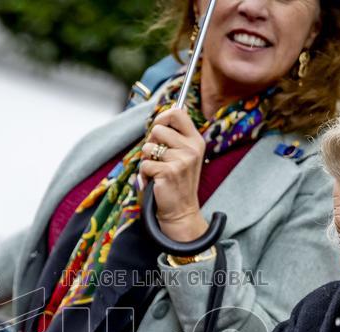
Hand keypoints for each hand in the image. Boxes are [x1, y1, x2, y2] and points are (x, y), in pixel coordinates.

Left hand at [138, 107, 208, 242]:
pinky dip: (144, 175)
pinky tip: (153, 183)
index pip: (178, 112)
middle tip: (156, 157)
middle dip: (150, 142)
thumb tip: (159, 119)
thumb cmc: (178, 182)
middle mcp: (191, 148)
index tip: (157, 128)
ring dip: (146, 160)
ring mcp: (181, 160)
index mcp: (196, 140)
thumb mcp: (184, 156)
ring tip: (156, 171)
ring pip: (148, 147)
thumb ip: (175, 138)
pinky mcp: (168, 172)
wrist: (181, 211)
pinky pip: (144, 165)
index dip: (162, 117)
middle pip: (157, 129)